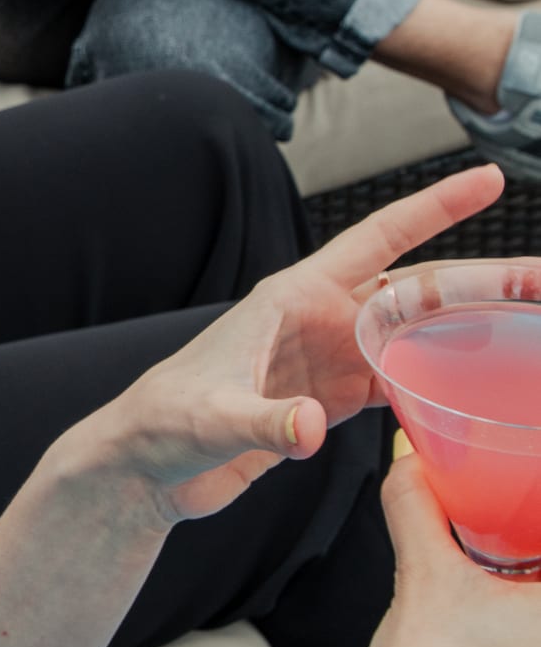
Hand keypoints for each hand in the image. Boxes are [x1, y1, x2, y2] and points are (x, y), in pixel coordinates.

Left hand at [103, 164, 504, 526]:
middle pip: (417, 289)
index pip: (378, 239)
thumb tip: (316, 427)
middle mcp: (319, 318)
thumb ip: (265, 422)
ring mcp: (329, 359)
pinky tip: (479, 394)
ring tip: (532, 330)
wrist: (144, 468)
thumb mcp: (211, 418)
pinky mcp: (330, 401)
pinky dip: (440, 385)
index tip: (488, 179)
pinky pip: (400, 383)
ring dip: (472, 333)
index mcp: (292, 296)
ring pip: (417, 336)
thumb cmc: (164, 424)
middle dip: (482, 279)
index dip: (434, 208)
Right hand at [343, 449, 540, 646]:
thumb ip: (418, 510)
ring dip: (528, 566)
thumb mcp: (421, 583)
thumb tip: (411, 461)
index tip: (520, 473)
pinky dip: (526, 604)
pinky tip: (503, 583)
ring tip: (506, 537)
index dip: (537, 505)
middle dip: (531, 534)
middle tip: (512, 494)